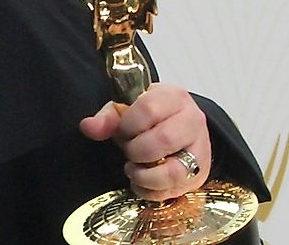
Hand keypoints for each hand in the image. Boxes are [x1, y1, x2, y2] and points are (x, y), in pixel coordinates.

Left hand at [79, 82, 211, 200]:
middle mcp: (192, 121)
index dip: (128, 125)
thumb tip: (88, 126)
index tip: (120, 131)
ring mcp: (200, 149)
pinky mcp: (199, 174)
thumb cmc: (149, 116)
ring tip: (133, 168)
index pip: (149, 109)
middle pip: (163, 140)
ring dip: (145, 175)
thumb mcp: (126, 108)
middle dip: (136, 150)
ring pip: (174, 170)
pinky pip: (175, 190)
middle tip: (128, 149)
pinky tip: (140, 182)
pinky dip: (151, 191)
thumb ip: (107, 118)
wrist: (176, 126)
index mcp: (173, 97)